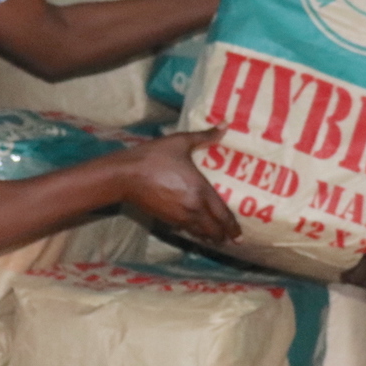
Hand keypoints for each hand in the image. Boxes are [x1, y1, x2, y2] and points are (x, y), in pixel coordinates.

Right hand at [116, 128, 240, 244]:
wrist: (125, 175)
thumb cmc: (154, 157)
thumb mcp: (180, 142)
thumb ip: (204, 136)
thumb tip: (225, 124)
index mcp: (201, 191)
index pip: (222, 215)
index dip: (232, 227)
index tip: (239, 236)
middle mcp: (193, 208)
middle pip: (213, 230)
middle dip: (223, 237)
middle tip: (232, 240)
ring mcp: (178, 217)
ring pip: (199, 233)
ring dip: (209, 238)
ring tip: (216, 240)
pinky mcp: (166, 220)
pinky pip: (185, 230)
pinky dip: (193, 233)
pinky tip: (195, 232)